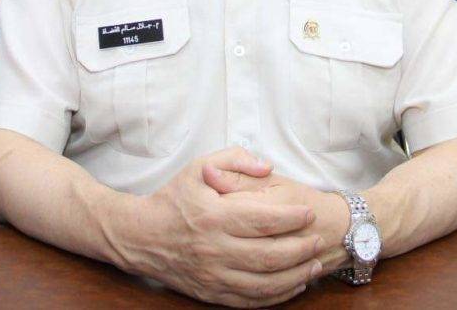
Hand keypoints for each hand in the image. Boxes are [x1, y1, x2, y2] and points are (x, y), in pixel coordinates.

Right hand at [111, 148, 322, 306]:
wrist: (139, 236)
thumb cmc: (172, 198)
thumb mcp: (198, 168)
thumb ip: (234, 160)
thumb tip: (267, 166)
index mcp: (214, 216)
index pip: (264, 219)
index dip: (292, 217)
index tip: (309, 211)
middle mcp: (215, 249)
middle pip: (270, 255)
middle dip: (301, 248)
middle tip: (318, 239)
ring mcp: (213, 275)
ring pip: (265, 283)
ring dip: (296, 276)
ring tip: (314, 265)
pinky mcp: (211, 292)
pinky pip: (251, 300)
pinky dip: (277, 296)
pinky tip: (294, 285)